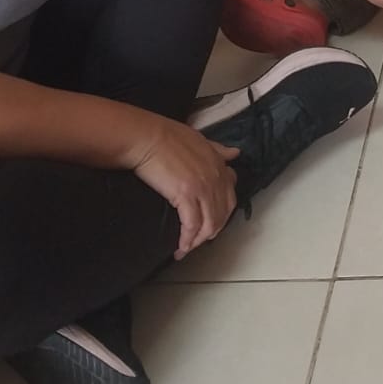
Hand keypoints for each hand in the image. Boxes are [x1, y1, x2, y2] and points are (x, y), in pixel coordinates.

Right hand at [130, 118, 238, 259]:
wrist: (146, 137)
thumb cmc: (167, 135)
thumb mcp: (200, 139)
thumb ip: (218, 150)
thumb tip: (235, 153)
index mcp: (219, 163)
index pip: (230, 194)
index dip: (223, 210)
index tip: (212, 219)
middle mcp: (215, 177)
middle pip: (223, 213)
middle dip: (213, 230)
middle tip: (200, 239)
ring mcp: (202, 187)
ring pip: (210, 223)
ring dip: (200, 240)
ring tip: (189, 247)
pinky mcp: (185, 195)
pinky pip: (192, 225)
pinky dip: (188, 240)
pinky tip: (180, 248)